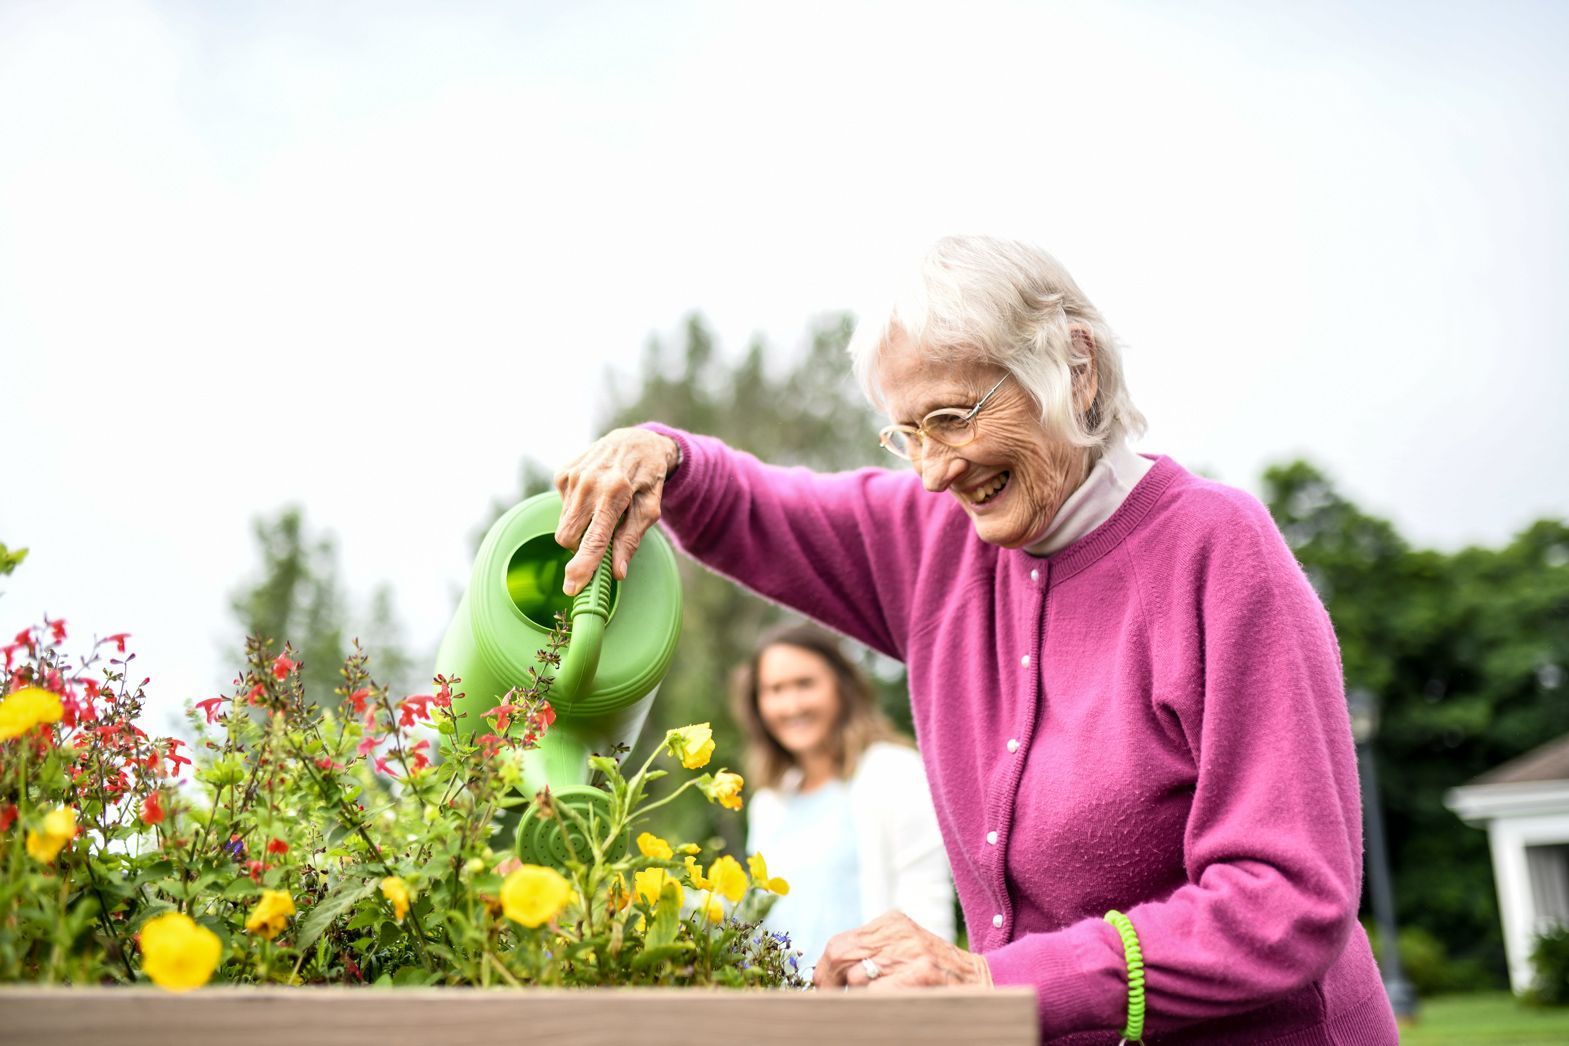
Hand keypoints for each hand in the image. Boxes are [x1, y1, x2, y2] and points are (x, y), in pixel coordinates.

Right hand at [554, 427, 680, 594]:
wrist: (635, 440)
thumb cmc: (647, 478)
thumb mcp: (650, 509)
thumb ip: (631, 540)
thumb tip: (618, 573)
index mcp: (615, 492)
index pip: (594, 539)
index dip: (583, 566)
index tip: (572, 587)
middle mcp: (589, 482)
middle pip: (568, 536)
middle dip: (579, 548)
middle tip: (600, 539)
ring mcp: (572, 475)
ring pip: (563, 524)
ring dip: (579, 528)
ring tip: (601, 511)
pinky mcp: (562, 472)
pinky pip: (562, 507)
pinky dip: (576, 510)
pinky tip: (592, 496)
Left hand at [812, 911, 992, 990]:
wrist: (982, 982)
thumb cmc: (937, 973)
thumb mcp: (904, 950)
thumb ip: (873, 953)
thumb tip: (828, 973)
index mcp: (891, 922)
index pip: (839, 943)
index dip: (823, 969)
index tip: (821, 988)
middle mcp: (898, 931)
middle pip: (839, 954)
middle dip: (828, 983)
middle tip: (830, 1001)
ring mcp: (910, 950)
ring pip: (856, 977)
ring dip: (857, 997)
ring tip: (871, 1003)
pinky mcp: (921, 970)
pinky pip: (877, 991)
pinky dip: (875, 1003)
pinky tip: (888, 1006)